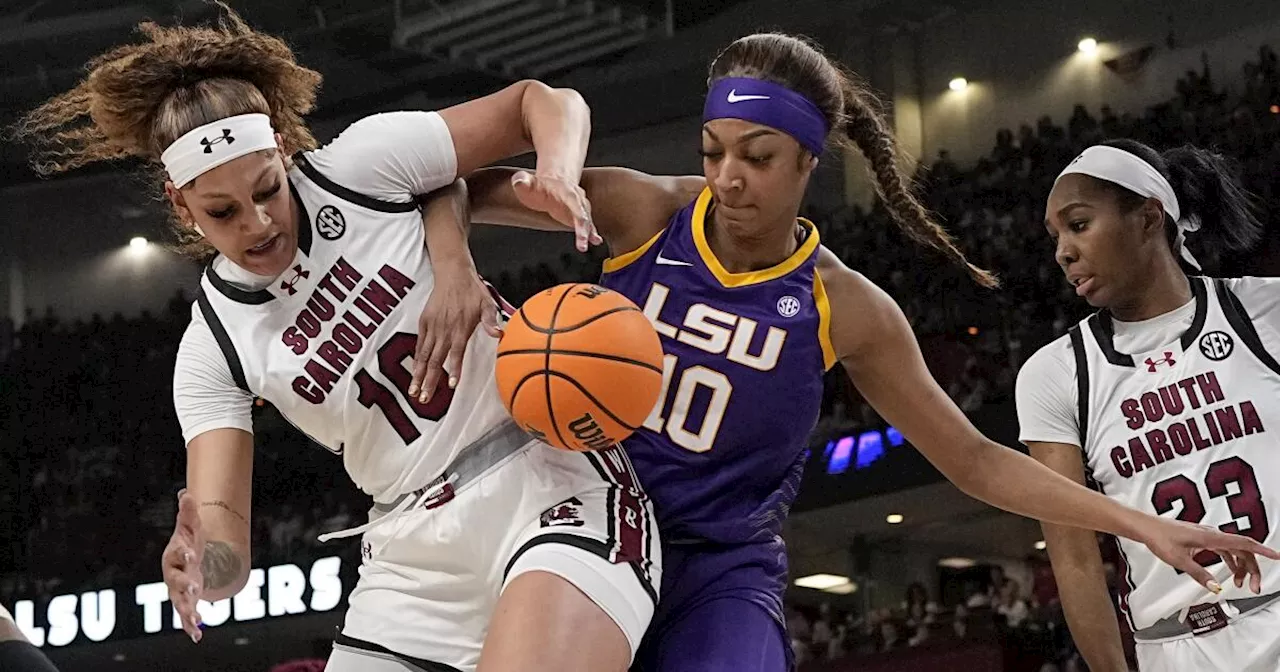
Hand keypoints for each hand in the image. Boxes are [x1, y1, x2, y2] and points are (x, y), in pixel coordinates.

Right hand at [162, 489, 204, 642]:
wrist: (186, 558)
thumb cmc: (188, 541)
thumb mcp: (190, 526)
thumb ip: (188, 512)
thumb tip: (186, 493)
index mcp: (175, 554)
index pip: (178, 552)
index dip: (184, 552)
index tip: (192, 554)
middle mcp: (173, 574)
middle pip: (176, 580)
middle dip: (185, 583)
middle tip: (195, 587)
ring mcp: (178, 590)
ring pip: (180, 602)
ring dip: (188, 610)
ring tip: (197, 620)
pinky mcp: (186, 603)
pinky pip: (186, 616)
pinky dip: (191, 627)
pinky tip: (197, 637)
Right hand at [409, 267, 501, 402]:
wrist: (453, 273)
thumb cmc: (473, 290)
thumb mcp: (487, 303)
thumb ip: (490, 321)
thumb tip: (499, 334)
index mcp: (460, 327)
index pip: (456, 353)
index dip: (453, 369)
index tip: (450, 385)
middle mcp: (444, 329)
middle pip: (435, 360)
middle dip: (429, 381)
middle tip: (424, 398)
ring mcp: (432, 326)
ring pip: (424, 355)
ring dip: (419, 375)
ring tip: (414, 392)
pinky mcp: (424, 322)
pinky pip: (419, 345)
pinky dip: (417, 360)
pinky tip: (414, 373)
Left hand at [510, 170, 601, 251]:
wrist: (552, 182)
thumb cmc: (538, 186)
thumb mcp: (527, 182)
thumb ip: (523, 181)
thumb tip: (519, 181)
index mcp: (565, 190)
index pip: (573, 200)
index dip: (578, 212)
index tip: (581, 222)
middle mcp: (576, 199)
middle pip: (583, 213)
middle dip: (585, 227)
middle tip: (584, 241)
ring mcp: (579, 208)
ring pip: (587, 220)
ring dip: (590, 232)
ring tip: (594, 241)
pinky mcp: (579, 218)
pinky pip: (588, 226)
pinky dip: (592, 233)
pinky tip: (596, 241)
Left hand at [1139, 516, 1279, 593]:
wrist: (1145, 527)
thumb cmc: (1159, 537)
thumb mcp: (1179, 560)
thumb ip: (1198, 574)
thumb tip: (1215, 587)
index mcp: (1210, 537)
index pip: (1244, 543)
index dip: (1262, 550)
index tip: (1277, 557)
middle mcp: (1211, 534)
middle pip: (1242, 549)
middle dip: (1252, 568)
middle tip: (1253, 586)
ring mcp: (1207, 535)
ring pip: (1234, 550)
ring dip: (1241, 566)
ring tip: (1241, 583)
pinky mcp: (1202, 538)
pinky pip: (1224, 549)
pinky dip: (1230, 561)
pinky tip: (1230, 571)